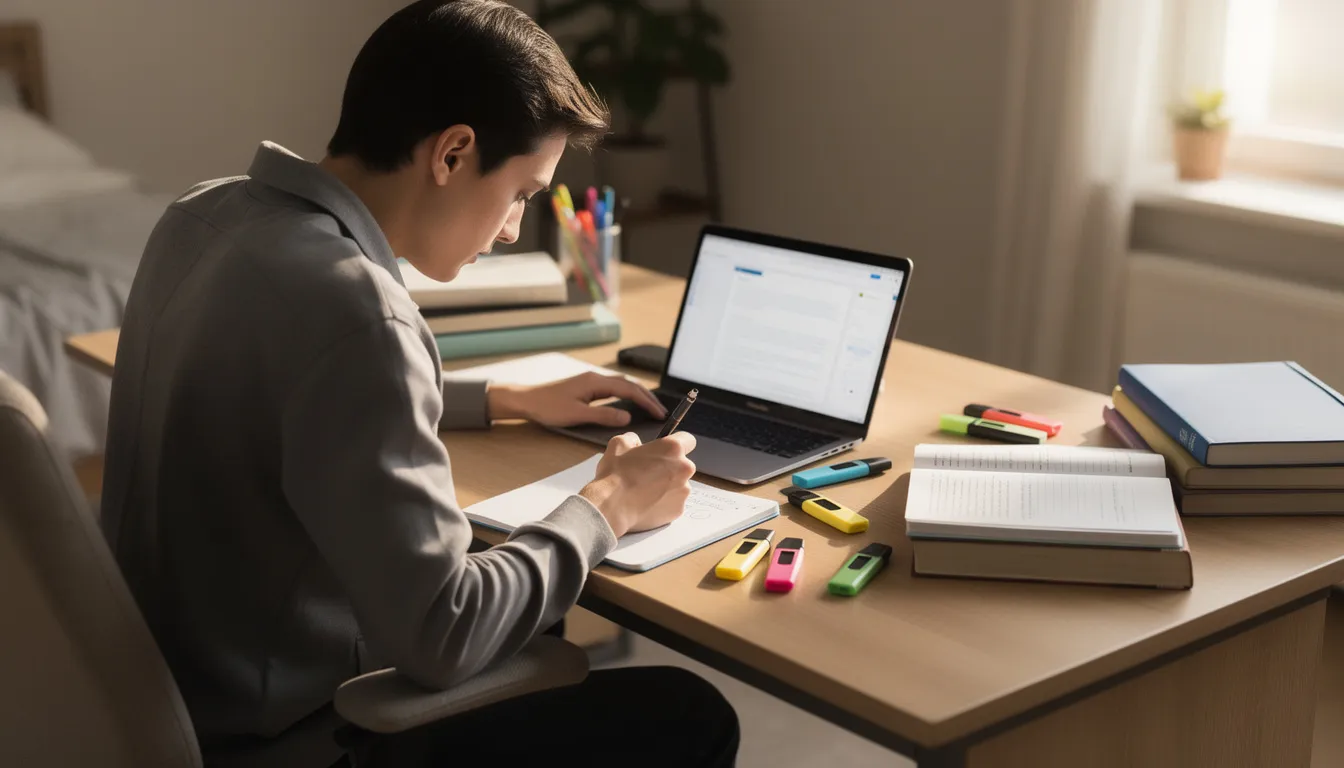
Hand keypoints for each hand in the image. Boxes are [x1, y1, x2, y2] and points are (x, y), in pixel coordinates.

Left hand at [487, 372, 666, 427]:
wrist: (526, 400)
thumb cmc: (548, 407)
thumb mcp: (577, 415)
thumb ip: (603, 416)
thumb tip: (627, 418)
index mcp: (595, 382)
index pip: (628, 390)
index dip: (646, 402)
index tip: (659, 413)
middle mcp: (595, 378)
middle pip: (629, 385)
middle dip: (647, 397)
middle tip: (662, 411)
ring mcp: (591, 382)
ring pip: (622, 386)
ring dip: (638, 396)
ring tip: (651, 407)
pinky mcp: (586, 387)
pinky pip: (613, 389)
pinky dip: (626, 396)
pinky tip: (629, 404)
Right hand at [579, 432, 696, 537]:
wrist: (612, 506)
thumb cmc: (616, 474)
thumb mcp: (619, 444)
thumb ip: (634, 439)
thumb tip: (637, 443)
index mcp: (673, 448)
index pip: (688, 440)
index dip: (678, 444)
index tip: (667, 451)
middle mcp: (684, 468)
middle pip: (683, 465)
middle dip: (671, 468)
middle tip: (650, 474)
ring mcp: (683, 491)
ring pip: (679, 485)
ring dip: (668, 486)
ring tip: (645, 492)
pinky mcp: (678, 510)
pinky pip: (674, 503)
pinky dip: (664, 503)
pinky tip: (647, 504)